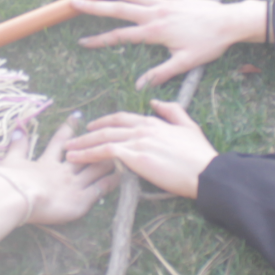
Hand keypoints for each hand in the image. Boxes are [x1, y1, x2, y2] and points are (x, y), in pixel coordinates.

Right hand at [0, 116, 116, 226]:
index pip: (60, 142)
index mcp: (46, 163)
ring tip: (121, 154)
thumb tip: (18, 127)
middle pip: (85, 155)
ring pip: (96, 170)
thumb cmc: (10, 181)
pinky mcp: (80, 200)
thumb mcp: (11, 160)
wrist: (15, 197)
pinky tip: (121, 177)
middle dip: (97, 144)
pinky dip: (111, 182)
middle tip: (110, 135)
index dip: (69, 129)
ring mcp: (73, 185)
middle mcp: (63, 171)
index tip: (78, 116)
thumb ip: (17, 145)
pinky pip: (100, 189)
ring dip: (108, 162)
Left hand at [66, 103, 219, 199]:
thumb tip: (155, 101)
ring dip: (83, 144)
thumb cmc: (200, 155)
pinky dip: (89, 154)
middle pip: (108, 127)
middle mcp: (143, 128)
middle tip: (72, 139)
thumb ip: (172, 111)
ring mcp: (138, 141)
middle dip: (87, 134)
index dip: (105, 121)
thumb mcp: (189, 126)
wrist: (206, 172)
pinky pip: (106, 152)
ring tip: (67, 151)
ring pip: (103, 139)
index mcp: (154, 122)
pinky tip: (77, 158)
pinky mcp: (136, 157)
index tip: (92, 127)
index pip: (123, 118)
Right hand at [72, 0, 268, 88]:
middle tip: (75, 3)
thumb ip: (160, 74)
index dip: (100, 40)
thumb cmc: (208, 45)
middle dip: (95, 6)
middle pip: (119, 8)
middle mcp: (155, 14)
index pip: (120, 36)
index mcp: (154, 32)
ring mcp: (163, 1)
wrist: (229, 23)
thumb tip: (140, 85)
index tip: (83, 41)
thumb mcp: (184, 64)